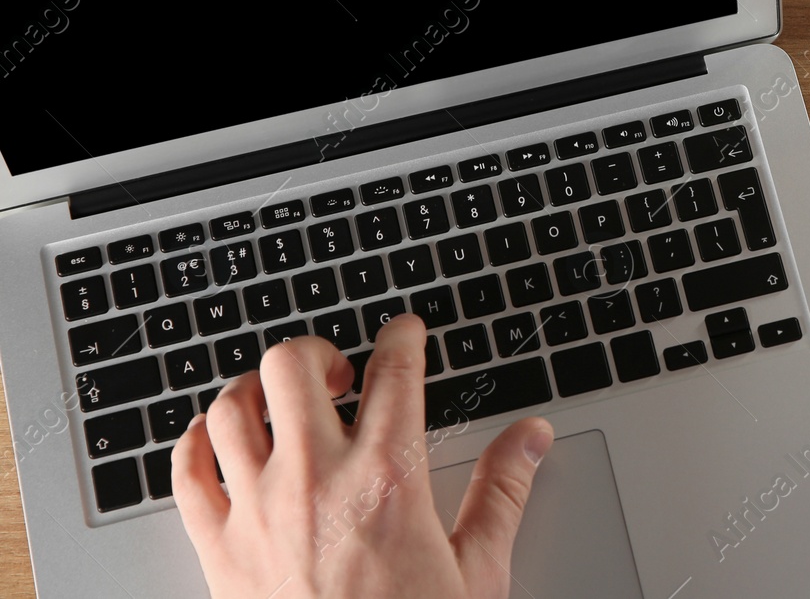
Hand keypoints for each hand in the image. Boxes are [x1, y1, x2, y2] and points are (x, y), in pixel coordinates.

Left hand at [171, 314, 554, 598]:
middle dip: (321, 353)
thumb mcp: (477, 570)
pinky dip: (198, 442)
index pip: (395, 369)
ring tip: (284, 403)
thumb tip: (530, 438)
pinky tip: (222, 442)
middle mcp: (316, 480)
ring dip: (257, 391)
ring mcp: (259, 510)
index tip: (405, 333)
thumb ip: (502, 491)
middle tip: (342, 373)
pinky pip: (186, 470)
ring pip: (231, 407)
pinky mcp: (219, 549)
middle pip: (293, 365)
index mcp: (389, 477)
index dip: (403, 335)